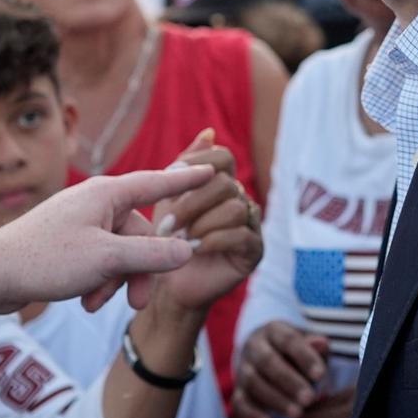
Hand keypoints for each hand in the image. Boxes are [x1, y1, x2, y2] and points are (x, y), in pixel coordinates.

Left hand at [0, 165, 209, 318]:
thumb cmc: (46, 259)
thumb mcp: (107, 259)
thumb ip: (151, 254)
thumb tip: (188, 250)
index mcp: (107, 194)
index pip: (157, 183)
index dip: (186, 181)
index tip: (211, 171)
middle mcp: (95, 203)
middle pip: (140, 233)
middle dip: (140, 269)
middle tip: (137, 301)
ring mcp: (81, 223)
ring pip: (120, 251)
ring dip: (116, 280)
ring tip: (97, 303)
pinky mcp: (68, 243)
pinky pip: (100, 260)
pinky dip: (98, 280)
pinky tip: (84, 301)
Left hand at [150, 130, 263, 313]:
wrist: (165, 285)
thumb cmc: (163, 239)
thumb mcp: (167, 197)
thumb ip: (185, 166)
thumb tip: (209, 131)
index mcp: (221, 182)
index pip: (222, 156)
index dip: (198, 163)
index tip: (169, 180)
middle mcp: (240, 198)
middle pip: (225, 183)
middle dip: (192, 203)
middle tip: (166, 224)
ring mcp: (250, 224)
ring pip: (236, 208)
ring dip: (202, 224)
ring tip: (179, 240)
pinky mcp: (254, 250)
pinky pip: (243, 235)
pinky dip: (214, 240)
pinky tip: (194, 249)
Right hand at [232, 320, 328, 417]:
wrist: (270, 363)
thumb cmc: (298, 355)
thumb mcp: (311, 348)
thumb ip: (317, 348)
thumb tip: (321, 344)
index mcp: (274, 331)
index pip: (289, 341)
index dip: (304, 357)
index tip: (320, 375)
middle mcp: (254, 347)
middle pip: (268, 361)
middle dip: (289, 381)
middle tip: (309, 398)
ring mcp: (243, 370)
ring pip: (254, 382)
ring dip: (275, 399)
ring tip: (297, 413)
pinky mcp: (238, 392)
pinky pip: (240, 403)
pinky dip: (252, 415)